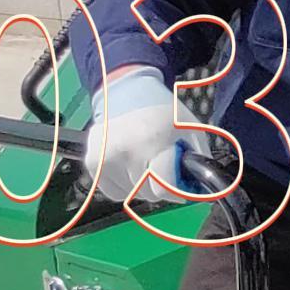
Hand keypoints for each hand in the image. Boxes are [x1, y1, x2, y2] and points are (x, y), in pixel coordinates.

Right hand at [83, 65, 201, 202]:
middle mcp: (124, 149)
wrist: (128, 94)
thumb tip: (197, 194)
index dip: (176, 189)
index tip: (180, 181)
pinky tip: (128, 163)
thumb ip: (198, 164)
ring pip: (130, 196)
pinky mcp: (91, 162)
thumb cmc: (164, 116)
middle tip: (161, 163)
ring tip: (143, 159)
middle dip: (159, 185)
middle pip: (148, 194)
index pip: (163, 188)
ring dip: (141, 185)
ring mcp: (104, 156)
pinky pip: (114, 193)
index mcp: (153, 139)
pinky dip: (124, 184)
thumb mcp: (191, 132)